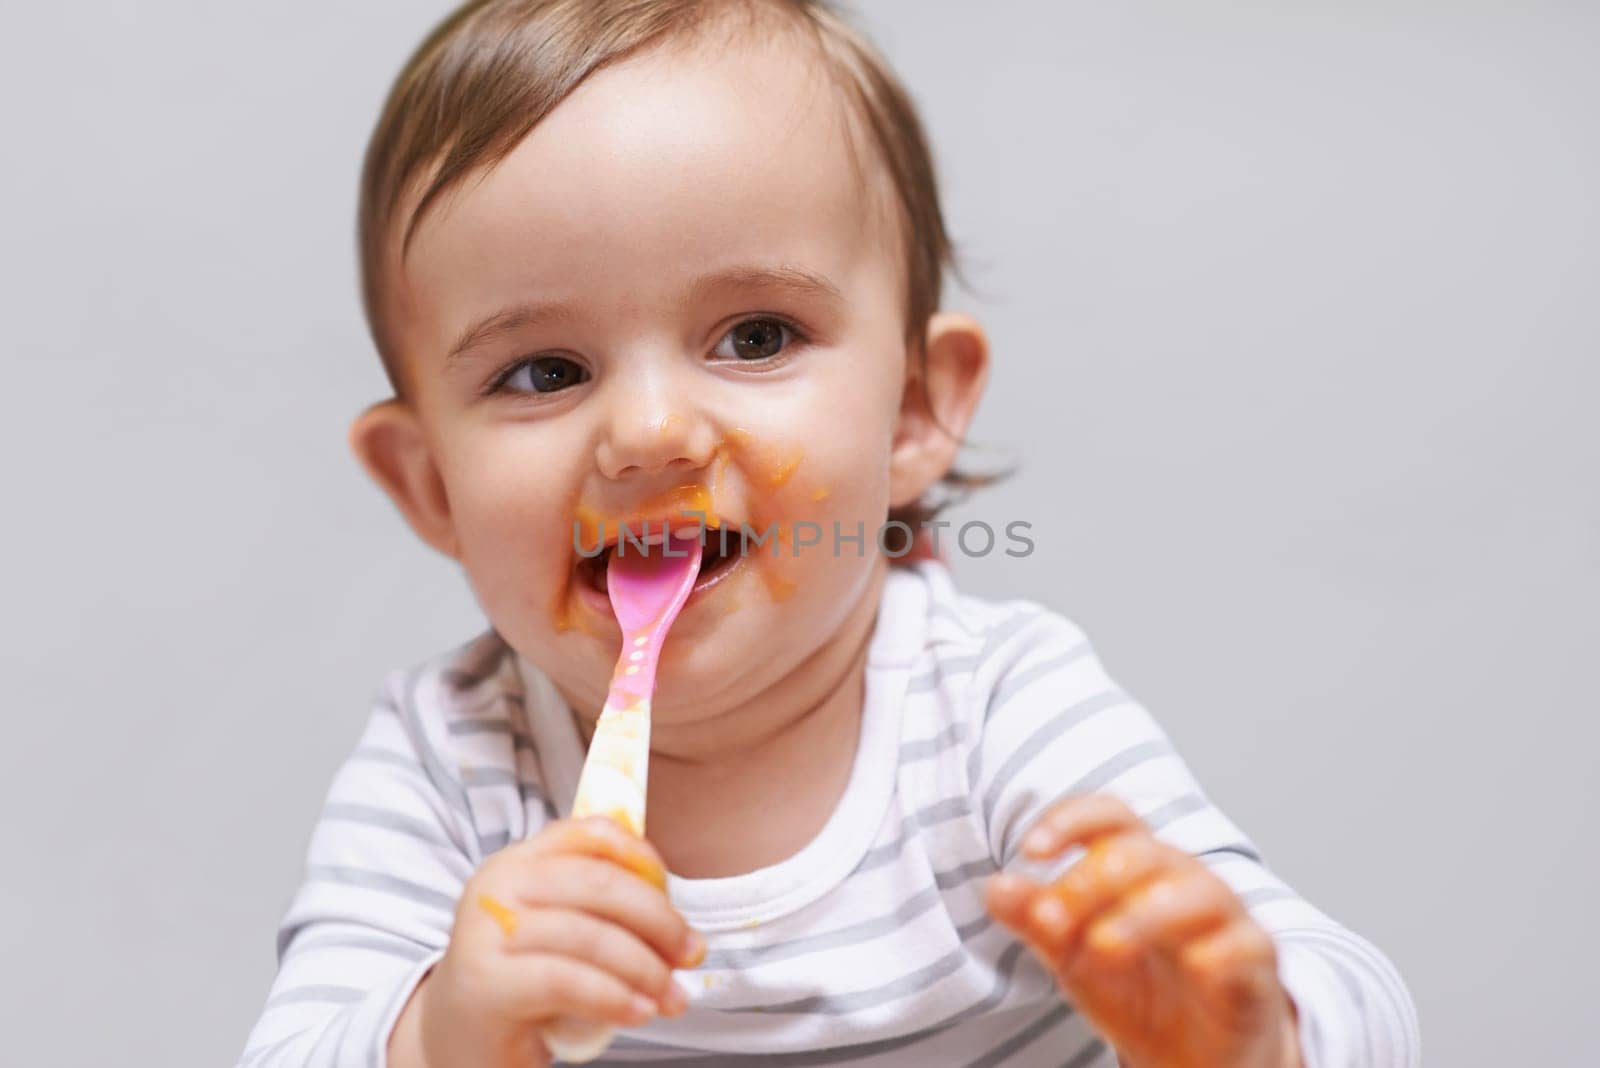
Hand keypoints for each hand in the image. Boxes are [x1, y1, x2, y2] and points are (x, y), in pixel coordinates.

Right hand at [389, 817, 704, 1067]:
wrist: (456, 1038)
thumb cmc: (522, 980)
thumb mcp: (558, 931)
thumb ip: (601, 911)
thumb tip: (683, 931)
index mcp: (519, 861)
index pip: (590, 832)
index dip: (642, 858)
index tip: (676, 897)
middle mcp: (498, 885)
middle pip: (599, 884)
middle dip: (659, 920)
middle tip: (691, 955)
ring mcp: (486, 931)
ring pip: (590, 935)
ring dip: (645, 968)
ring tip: (671, 996)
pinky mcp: (486, 983)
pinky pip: (568, 981)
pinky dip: (615, 997)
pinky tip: (639, 1012)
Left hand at [984, 794, 1302, 1067]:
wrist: (1195, 1056)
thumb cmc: (1138, 989)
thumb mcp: (1073, 956)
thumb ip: (1038, 920)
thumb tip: (996, 888)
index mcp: (1137, 865)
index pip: (1110, 817)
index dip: (1071, 821)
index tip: (1032, 851)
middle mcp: (1182, 878)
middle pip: (1140, 853)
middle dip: (1087, 882)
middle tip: (1051, 921)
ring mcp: (1224, 917)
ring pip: (1194, 891)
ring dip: (1141, 916)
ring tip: (1101, 948)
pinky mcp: (1256, 963)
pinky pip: (1245, 944)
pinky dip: (1217, 952)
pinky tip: (1192, 968)